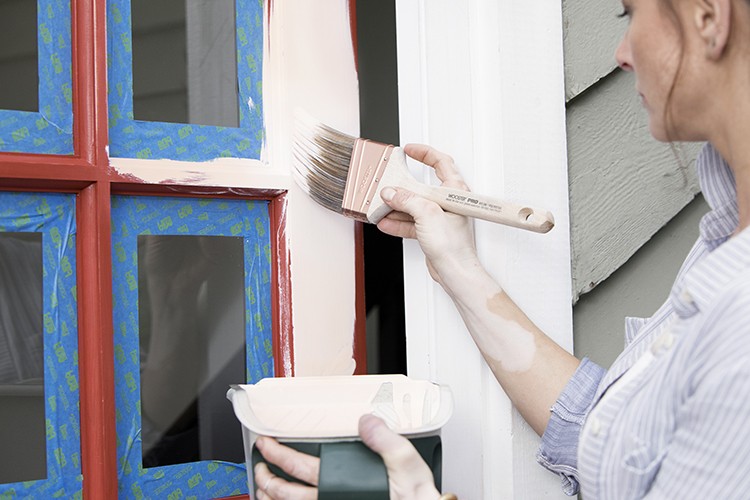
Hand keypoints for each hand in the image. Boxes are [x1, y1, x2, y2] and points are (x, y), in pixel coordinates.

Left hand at [253, 414, 440, 499]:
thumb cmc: (414, 498)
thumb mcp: (407, 463)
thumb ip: (387, 441)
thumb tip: (366, 421)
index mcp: (342, 483)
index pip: (298, 466)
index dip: (276, 454)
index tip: (265, 443)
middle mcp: (332, 499)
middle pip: (284, 491)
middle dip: (265, 475)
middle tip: (259, 463)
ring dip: (269, 496)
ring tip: (262, 485)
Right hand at [377, 144, 478, 287]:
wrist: (455, 272)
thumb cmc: (453, 246)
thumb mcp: (427, 214)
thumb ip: (406, 200)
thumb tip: (391, 192)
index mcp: (454, 191)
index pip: (441, 163)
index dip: (424, 153)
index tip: (409, 150)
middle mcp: (447, 202)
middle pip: (421, 186)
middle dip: (402, 185)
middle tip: (389, 181)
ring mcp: (439, 217)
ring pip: (413, 205)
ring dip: (397, 206)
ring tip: (381, 204)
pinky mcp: (431, 232)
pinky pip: (411, 222)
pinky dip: (398, 222)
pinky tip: (386, 222)